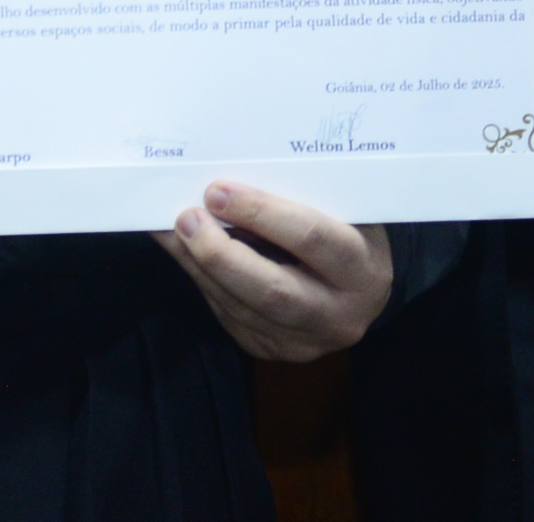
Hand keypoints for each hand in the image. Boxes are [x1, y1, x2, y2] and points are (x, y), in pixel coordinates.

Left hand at [154, 182, 392, 361]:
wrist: (363, 292)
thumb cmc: (347, 232)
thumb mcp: (340, 210)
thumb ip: (297, 199)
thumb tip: (228, 183)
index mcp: (361, 268)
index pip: (310, 238)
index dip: (260, 213)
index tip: (217, 191)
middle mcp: (337, 315)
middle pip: (270, 290)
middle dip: (219, 253)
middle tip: (185, 218)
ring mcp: (303, 342)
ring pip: (240, 307)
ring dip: (198, 265)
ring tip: (170, 229)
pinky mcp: (273, 350)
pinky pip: (228, 315)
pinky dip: (201, 280)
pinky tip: (183, 252)